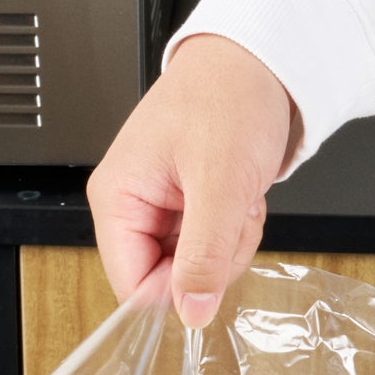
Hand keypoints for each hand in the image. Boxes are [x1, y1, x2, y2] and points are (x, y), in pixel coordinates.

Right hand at [87, 35, 297, 325]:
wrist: (257, 62)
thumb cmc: (229, 98)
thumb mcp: (219, 183)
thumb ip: (203, 254)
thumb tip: (191, 312)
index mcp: (117, 200)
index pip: (132, 287)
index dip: (177, 290)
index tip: (212, 266)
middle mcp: (130, 209)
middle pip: (166, 283)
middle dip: (211, 260)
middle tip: (230, 215)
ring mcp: (159, 212)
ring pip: (194, 271)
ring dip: (228, 245)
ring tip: (235, 198)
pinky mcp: (185, 212)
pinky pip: (210, 251)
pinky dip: (234, 232)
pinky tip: (237, 197)